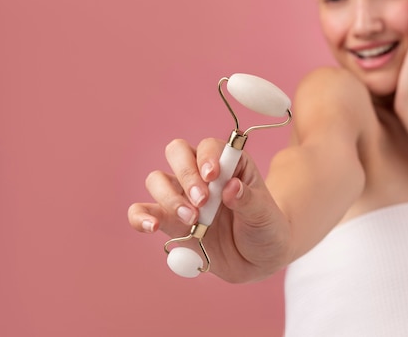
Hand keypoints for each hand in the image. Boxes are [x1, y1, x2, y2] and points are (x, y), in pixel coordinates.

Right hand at [127, 138, 291, 282]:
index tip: (213, 176)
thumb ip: (249, 201)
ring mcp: (183, 197)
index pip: (209, 147)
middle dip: (186, 174)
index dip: (207, 157)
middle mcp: (202, 175)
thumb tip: (232, 186)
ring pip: (157, 180)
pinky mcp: (169, 221)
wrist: (258, 259)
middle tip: (201, 202)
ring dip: (169, 198)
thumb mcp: (266, 216)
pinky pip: (143, 211)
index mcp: (230, 164)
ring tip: (192, 220)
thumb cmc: (266, 229)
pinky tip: (151, 226)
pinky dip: (141, 217)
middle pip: (177, 153)